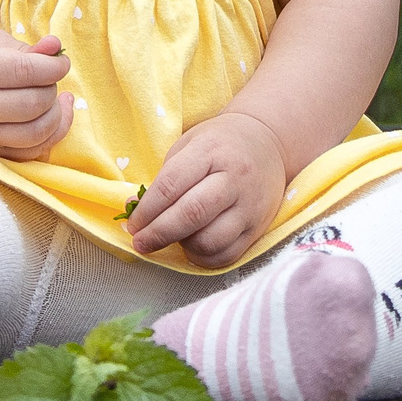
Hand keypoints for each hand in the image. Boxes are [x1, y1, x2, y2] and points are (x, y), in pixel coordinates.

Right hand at [0, 27, 73, 161]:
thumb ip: (24, 46)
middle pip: (31, 104)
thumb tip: (56, 47)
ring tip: (53, 96)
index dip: (52, 66)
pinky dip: (52, 134)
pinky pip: (31, 152)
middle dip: (51, 88)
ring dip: (55, 114)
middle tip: (49, 77)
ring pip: (34, 133)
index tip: (61, 61)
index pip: (22, 71)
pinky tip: (55, 114)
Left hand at [124, 111, 288, 267]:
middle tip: (140, 242)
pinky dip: (203, 257)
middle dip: (158, 234)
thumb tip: (135, 212)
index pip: (172, 185)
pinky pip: (227, 255)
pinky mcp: (259, 227)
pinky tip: (193, 246)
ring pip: (210, 240)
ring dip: (183, 246)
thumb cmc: (220, 144)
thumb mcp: (189, 144)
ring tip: (173, 238)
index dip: (147, 210)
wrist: (268, 143)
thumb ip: (165, 178)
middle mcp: (234, 178)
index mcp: (211, 151)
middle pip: (191, 215)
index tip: (133, 224)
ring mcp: (249, 205)